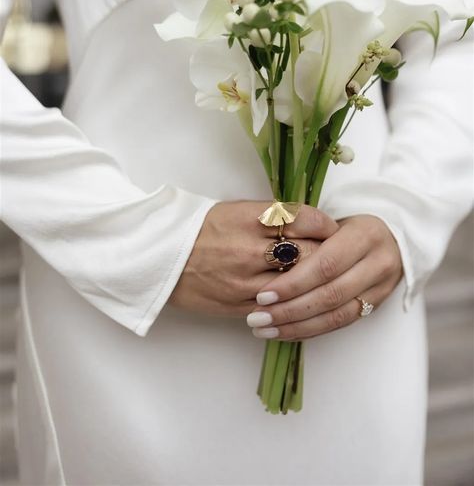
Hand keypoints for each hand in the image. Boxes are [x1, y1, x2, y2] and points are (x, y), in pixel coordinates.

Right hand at [168, 201, 338, 317]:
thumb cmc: (201, 228)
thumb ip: (272, 217)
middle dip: (327, 256)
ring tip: (322, 279)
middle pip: (309, 254)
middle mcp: (250, 248)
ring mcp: (245, 280)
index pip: (305, 219)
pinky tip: (300, 297)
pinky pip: (278, 308)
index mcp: (249, 218)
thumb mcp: (236, 210)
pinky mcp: (239, 305)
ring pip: (297, 285)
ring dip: (314, 283)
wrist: (161, 257)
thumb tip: (311, 224)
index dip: (326, 225)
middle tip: (337, 256)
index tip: (332, 229)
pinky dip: (293, 302)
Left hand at [246, 214, 402, 339]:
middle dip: (290, 309)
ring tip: (264, 329)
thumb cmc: (349, 225)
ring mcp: (380, 288)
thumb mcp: (333, 221)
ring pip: (336, 315)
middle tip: (257, 317)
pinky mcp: (376, 306)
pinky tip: (285, 332)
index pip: (325, 264)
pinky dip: (310, 330)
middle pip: (330, 294)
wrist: (392, 236)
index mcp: (365, 235)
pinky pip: (340, 324)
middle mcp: (378, 263)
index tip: (263, 294)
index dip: (293, 283)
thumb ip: (307, 237)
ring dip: (297, 326)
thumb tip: (266, 258)